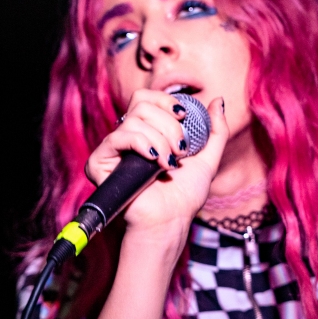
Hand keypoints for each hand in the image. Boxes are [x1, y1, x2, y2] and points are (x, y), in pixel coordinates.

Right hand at [84, 91, 229, 237]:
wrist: (170, 220)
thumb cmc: (185, 196)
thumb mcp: (208, 158)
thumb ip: (216, 130)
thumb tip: (217, 100)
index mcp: (146, 132)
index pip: (146, 98)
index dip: (165, 100)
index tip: (184, 117)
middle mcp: (126, 137)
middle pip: (141, 103)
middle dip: (168, 124)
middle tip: (180, 150)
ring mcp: (112, 150)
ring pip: (134, 120)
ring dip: (159, 140)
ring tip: (168, 164)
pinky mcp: (99, 162)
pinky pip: (117, 137)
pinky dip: (141, 144)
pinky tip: (153, 161)